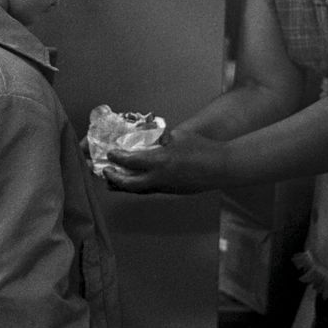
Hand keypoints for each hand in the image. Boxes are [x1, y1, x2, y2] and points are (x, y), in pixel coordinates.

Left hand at [103, 130, 226, 193]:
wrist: (221, 168)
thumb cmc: (202, 148)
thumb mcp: (179, 136)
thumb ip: (162, 138)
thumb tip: (151, 136)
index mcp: (160, 161)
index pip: (131, 161)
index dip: (118, 158)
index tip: (110, 153)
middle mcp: (160, 177)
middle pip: (130, 184)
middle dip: (115, 179)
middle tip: (106, 173)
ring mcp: (166, 187)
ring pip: (139, 190)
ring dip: (125, 186)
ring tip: (114, 182)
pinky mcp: (173, 192)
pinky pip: (151, 190)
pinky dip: (139, 187)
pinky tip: (136, 182)